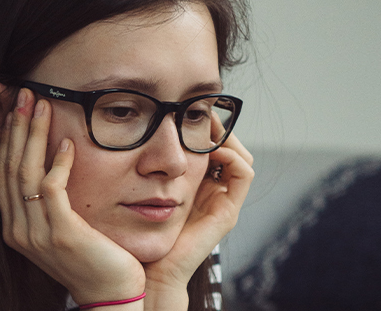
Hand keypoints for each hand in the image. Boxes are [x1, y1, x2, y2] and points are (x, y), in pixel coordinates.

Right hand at [0, 88, 145, 305]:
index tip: (12, 107)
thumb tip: (50, 161)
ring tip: (41, 104)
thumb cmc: (92, 258)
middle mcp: (18, 229)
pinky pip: (52, 189)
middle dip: (16, 126)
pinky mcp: (61, 233)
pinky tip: (65, 143)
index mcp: (14, 226)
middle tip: (24, 93)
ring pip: (25, 172)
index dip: (4, 137)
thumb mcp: (62, 226)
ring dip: (33, 134)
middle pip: (9, 166)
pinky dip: (57, 163)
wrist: (109, 296)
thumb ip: (49, 199)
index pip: (1, 173)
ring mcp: (36, 233)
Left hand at [144, 130, 253, 305]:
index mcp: (196, 186)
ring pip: (241, 158)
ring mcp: (223, 202)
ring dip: (229, 138)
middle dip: (220, 129)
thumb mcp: (139, 187)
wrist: (150, 268)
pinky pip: (243, 175)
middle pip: (231, 150)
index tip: (191, 111)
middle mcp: (213, 192)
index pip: (213, 148)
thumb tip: (136, 131)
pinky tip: (214, 149)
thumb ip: (141, 166)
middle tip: (203, 113)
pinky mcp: (227, 212)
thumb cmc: (138, 230)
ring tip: (209, 127)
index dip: (207, 128)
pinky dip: (233, 157)